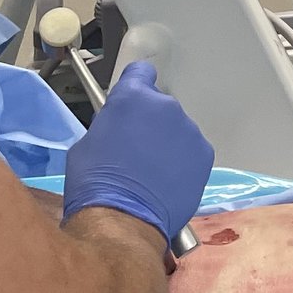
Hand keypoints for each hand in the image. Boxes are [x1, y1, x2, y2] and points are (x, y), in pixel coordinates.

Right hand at [63, 61, 213, 248]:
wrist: (123, 219)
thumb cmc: (94, 181)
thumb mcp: (87, 144)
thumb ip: (110, 124)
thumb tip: (121, 127)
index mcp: (133, 97)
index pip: (140, 73)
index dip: (135, 86)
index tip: (131, 104)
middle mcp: (166, 107)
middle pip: (160, 107)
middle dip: (149, 122)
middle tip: (135, 150)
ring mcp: (190, 130)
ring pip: (177, 130)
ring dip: (167, 143)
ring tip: (151, 173)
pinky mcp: (205, 154)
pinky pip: (191, 151)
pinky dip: (182, 162)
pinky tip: (167, 182)